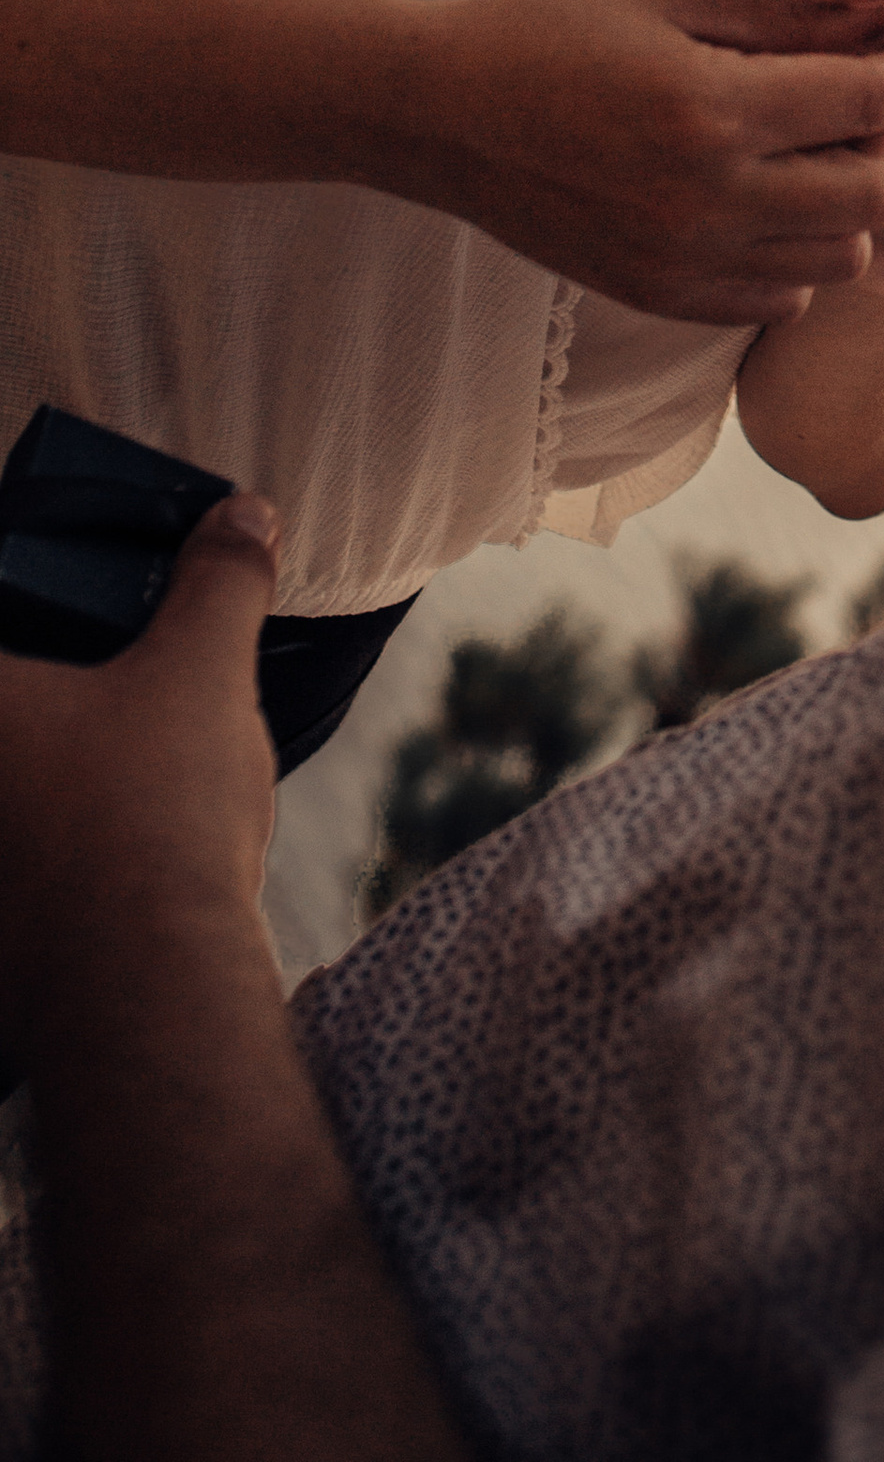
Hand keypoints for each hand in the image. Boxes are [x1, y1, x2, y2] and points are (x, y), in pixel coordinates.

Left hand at [0, 492, 280, 1078]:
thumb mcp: (202, 668)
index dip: (24, 594)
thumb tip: (242, 515)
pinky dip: (52, 837)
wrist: (146, 985)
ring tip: (116, 752)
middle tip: (97, 673)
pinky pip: (25, 860)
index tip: (59, 597)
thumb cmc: (152, 811)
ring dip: (47, 771)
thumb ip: (219, 581)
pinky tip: (114, 834)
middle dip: (44, 688)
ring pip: (17, 793)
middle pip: (9, 708)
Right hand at [397, 0, 883, 324]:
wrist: (442, 115)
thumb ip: (789, 23)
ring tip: (817, 149)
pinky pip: (781, 297)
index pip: (869, 97)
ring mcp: (684, 261)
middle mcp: (707, 198)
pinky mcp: (663, 298)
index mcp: (713, 108)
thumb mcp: (675, 4)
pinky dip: (799, 252)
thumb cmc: (556, 34)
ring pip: (838, 256)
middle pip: (874, 193)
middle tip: (866, 98)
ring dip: (851, 202)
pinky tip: (770, 199)